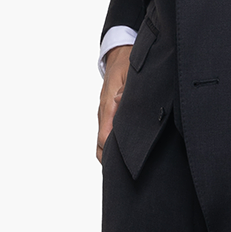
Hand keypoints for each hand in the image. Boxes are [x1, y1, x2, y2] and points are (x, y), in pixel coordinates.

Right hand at [96, 45, 130, 162]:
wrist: (118, 56)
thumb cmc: (125, 65)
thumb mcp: (128, 72)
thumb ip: (126, 87)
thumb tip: (120, 100)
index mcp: (107, 106)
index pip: (104, 137)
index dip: (112, 153)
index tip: (124, 165)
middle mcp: (104, 114)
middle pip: (101, 146)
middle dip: (112, 161)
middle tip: (128, 175)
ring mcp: (105, 117)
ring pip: (104, 143)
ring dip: (113, 155)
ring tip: (128, 170)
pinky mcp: (109, 117)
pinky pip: (108, 136)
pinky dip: (114, 147)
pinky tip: (126, 156)